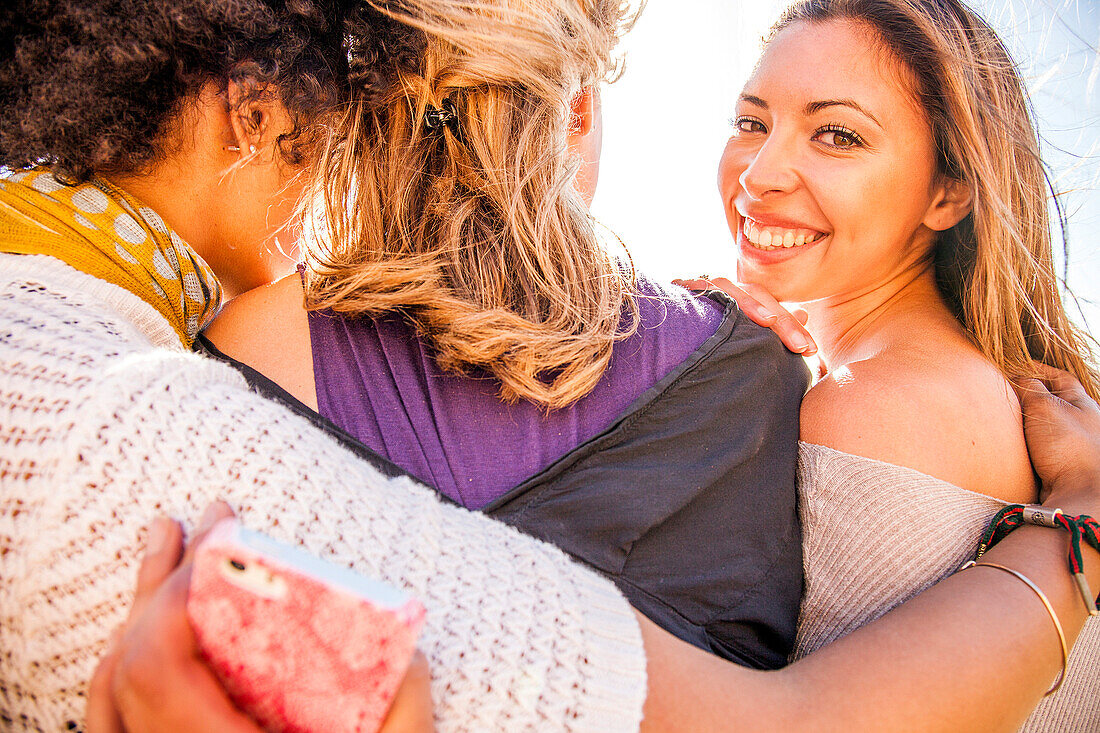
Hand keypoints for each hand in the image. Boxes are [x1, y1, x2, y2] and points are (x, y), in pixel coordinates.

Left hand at [87, 502, 435, 732]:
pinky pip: (110, 728)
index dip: (174, 591)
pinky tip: (143, 641)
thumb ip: (406, 722)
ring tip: (164, 554)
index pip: (157, 664)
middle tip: (198, 524)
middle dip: (157, 582)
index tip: (221, 542)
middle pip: (125, 666)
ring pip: (107, 694)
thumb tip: (409, 656)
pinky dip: (122, 672)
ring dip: (135, 617)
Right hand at [672, 277, 816, 355]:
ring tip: (768, 321)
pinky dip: (711, 294)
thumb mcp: (744, 336)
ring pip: (731, 290)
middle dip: (781, 321)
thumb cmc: (706, 339)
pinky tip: (724, 308)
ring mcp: (704, 288)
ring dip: (750, 305)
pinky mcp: (682, 289)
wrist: (662, 330)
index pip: (773, 307)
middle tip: (802, 347)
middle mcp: (725, 291)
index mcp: (741, 301)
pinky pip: (699, 288)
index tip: (811, 351)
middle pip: (757, 295)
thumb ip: (772, 327)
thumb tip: (804, 313)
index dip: (792, 326)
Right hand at [1015, 364, 1099, 510]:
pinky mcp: (1058, 466)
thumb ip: (1030, 388)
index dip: (1037, 369)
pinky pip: (1035, 449)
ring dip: (1021, 424)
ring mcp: (1069, 446)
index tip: (1013, 367)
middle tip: (1001, 394)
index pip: (1060, 378)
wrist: (1082, 493)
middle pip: (1049, 402)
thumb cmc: (1069, 446)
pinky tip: (1009, 446)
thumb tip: (1016, 377)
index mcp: (1082, 404)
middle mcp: (1079, 423)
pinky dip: (1021, 445)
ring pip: (1040, 427)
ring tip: (1000, 420)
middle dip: (1026, 397)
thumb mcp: (1046, 406)